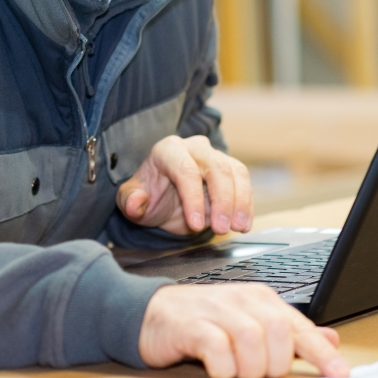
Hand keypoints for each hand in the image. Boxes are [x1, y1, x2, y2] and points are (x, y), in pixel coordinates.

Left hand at [116, 135, 251, 234]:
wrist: (164, 198)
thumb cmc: (149, 195)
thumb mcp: (130, 201)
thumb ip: (130, 201)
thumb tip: (136, 202)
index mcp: (168, 150)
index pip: (185, 170)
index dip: (192, 198)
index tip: (195, 225)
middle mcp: (194, 148)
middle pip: (216, 168)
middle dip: (222, 201)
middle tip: (221, 229)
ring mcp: (215, 157)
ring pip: (236, 172)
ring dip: (240, 202)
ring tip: (238, 227)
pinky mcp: (231, 169)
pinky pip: (244, 183)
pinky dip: (246, 204)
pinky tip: (244, 224)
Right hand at [139, 284, 347, 377]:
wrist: (150, 313)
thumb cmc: (203, 321)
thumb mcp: (250, 322)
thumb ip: (289, 332)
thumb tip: (330, 339)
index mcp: (261, 299)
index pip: (299, 326)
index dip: (321, 353)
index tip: (340, 374)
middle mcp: (242, 300)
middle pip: (278, 333)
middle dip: (274, 364)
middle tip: (258, 372)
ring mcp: (216, 310)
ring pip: (252, 341)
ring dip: (248, 368)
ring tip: (236, 372)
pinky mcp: (191, 325)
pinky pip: (218, 349)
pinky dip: (223, 368)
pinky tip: (216, 369)